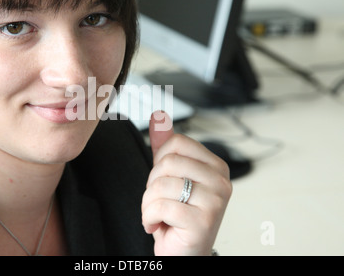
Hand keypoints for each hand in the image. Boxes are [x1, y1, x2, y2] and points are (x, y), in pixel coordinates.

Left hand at [141, 111, 231, 255]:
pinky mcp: (203, 221)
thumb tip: (159, 116)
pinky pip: (161, 206)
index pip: (176, 143)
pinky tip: (157, 226)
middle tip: (160, 202)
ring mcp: (215, 201)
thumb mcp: (171, 177)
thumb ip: (165, 147)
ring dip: (148, 204)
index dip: (159, 161)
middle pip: (167, 162)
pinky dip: (149, 218)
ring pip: (161, 184)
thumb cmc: (178, 216)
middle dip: (151, 185)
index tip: (164, 181)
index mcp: (215, 166)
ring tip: (158, 215)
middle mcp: (221, 181)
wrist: (184, 253)